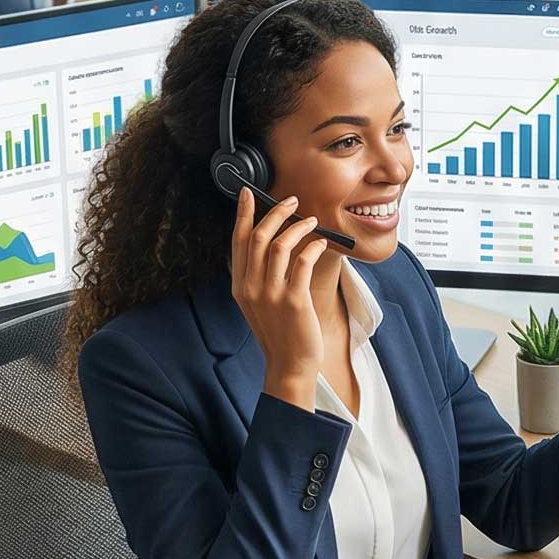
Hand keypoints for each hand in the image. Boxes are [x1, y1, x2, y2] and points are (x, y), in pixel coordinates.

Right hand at [231, 189, 323, 408]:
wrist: (289, 364)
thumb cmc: (279, 331)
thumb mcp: (258, 303)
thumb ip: (257, 276)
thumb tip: (269, 242)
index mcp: (240, 286)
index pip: (237, 241)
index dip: (242, 214)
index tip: (247, 194)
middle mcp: (251, 288)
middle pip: (257, 237)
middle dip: (275, 213)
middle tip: (291, 202)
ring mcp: (271, 295)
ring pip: (278, 245)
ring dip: (297, 227)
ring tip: (311, 221)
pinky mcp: (293, 301)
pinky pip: (302, 262)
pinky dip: (312, 246)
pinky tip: (320, 243)